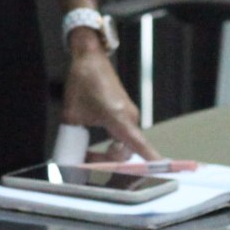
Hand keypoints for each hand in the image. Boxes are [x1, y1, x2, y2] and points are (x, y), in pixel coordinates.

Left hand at [58, 45, 159, 163]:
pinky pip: (125, 137)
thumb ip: (71, 137)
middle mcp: (129, 118)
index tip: (161, 171)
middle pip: (127, 152)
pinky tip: (97, 148)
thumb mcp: (70, 113)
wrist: (90, 59)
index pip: (138, 144)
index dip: (151, 159)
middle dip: (108, 162)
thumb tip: (68, 157)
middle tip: (86, 162)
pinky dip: (112, 146)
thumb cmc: (83, 82)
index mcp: (118, 117)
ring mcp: (130, 116)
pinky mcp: (127, 114)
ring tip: (88, 155)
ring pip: (126, 146)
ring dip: (108, 155)